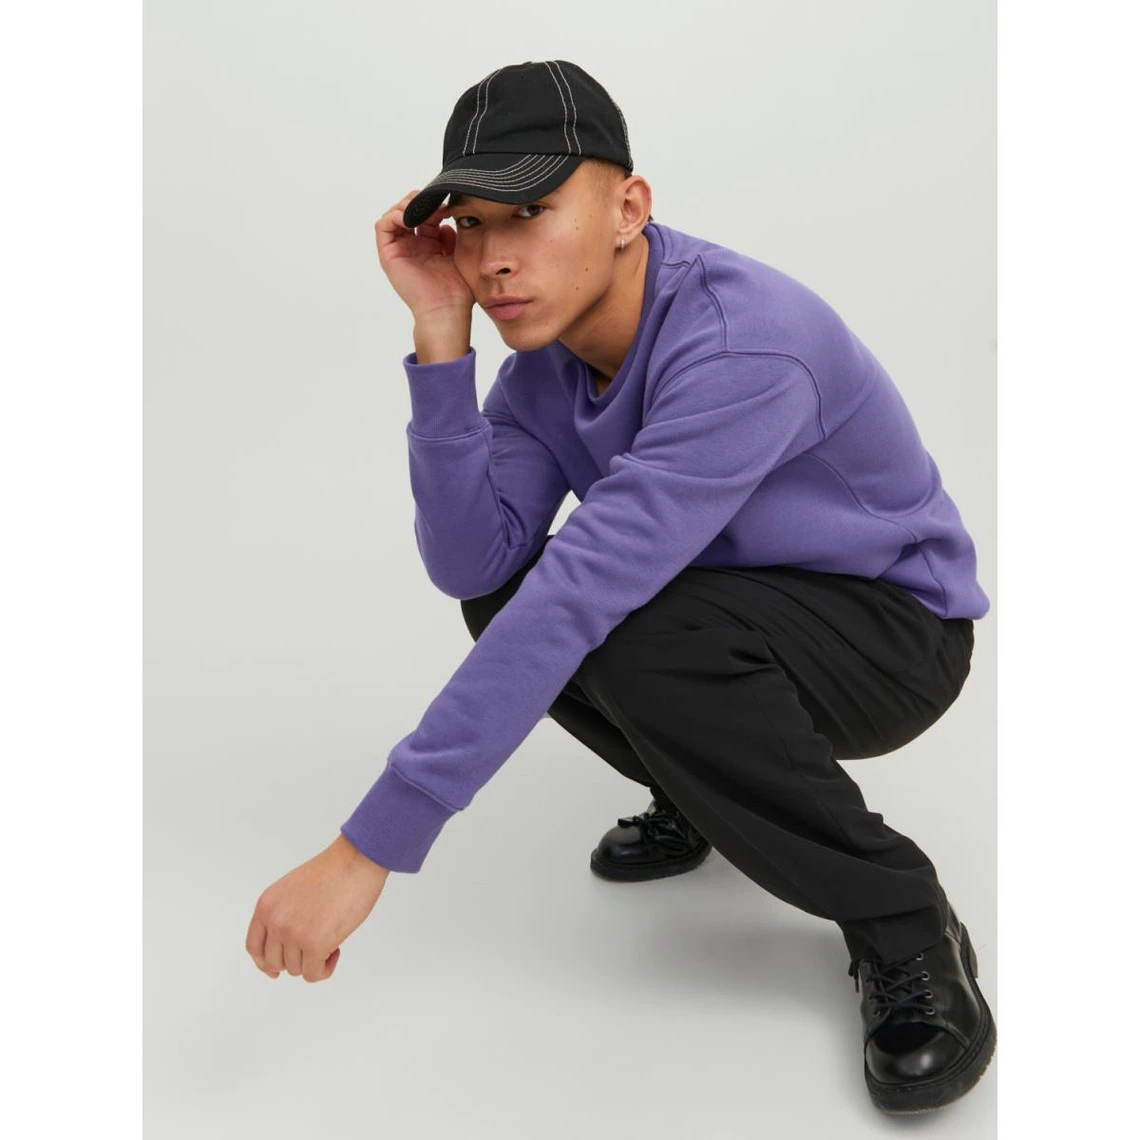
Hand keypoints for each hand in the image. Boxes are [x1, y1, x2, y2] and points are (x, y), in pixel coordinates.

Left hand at [246, 834, 390, 982]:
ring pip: (296, 969)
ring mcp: (293, 934)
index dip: (264, 963)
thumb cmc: (334, 870)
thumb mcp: (292, 889)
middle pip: (275, 963)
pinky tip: (336, 951)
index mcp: (266, 905)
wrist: (356, 860)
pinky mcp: (314, 944)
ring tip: (331, 938)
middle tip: (315, 947)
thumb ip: (283, 914)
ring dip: (314, 961)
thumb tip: (287, 947)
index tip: (275, 971)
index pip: (254, 947)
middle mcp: (275, 921)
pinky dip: (325, 969)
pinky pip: (314, 974)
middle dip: (296, 960)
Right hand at [374, 188, 474, 321]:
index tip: (449, 207)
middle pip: (409, 212)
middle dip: (420, 203)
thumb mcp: (457, 256)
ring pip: (394, 215)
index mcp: (428, 247)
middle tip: (435, 204)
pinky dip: (394, 216)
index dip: (436, 207)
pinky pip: (383, 226)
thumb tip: (446, 223)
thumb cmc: (456, 291)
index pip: (426, 216)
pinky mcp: (388, 255)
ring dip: (406, 206)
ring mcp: (399, 250)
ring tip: (422, 208)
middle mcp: (412, 247)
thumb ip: (450, 237)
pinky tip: (411, 218)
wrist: (446, 309)